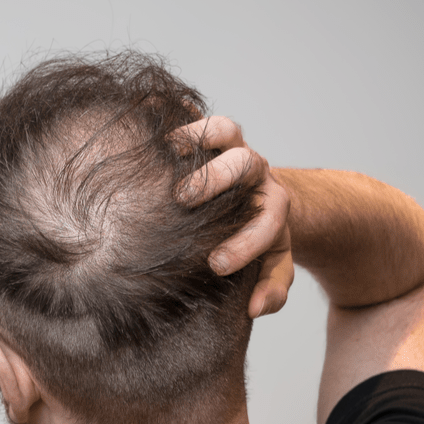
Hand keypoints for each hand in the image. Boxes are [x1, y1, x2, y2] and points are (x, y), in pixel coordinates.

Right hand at [169, 117, 293, 317]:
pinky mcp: (207, 135)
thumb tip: (255, 309)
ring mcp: (230, 148)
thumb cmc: (258, 241)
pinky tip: (151, 126)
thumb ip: (273, 290)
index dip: (246, 242)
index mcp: (272, 205)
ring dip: (196, 137)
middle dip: (216, 179)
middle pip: (245, 163)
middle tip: (184, 199)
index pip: (269, 219)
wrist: (257, 200)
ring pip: (224, 128)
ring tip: (166, 154)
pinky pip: (194, 114)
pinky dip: (175, 114)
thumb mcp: (273, 268)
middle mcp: (254, 172)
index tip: (217, 264)